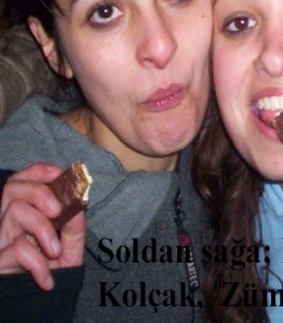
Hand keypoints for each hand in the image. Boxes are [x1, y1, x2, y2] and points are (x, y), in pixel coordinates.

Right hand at [0, 163, 85, 288]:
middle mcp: (9, 223)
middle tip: (58, 210)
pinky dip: (38, 263)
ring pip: (15, 211)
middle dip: (40, 191)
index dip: (38, 171)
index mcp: (27, 213)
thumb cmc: (55, 272)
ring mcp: (1, 241)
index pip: (22, 179)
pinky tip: (47, 279)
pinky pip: (17, 247)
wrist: (43, 306)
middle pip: (13, 187)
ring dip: (42, 228)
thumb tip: (78, 202)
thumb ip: (75, 225)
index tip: (59, 174)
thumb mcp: (71, 247)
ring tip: (55, 251)